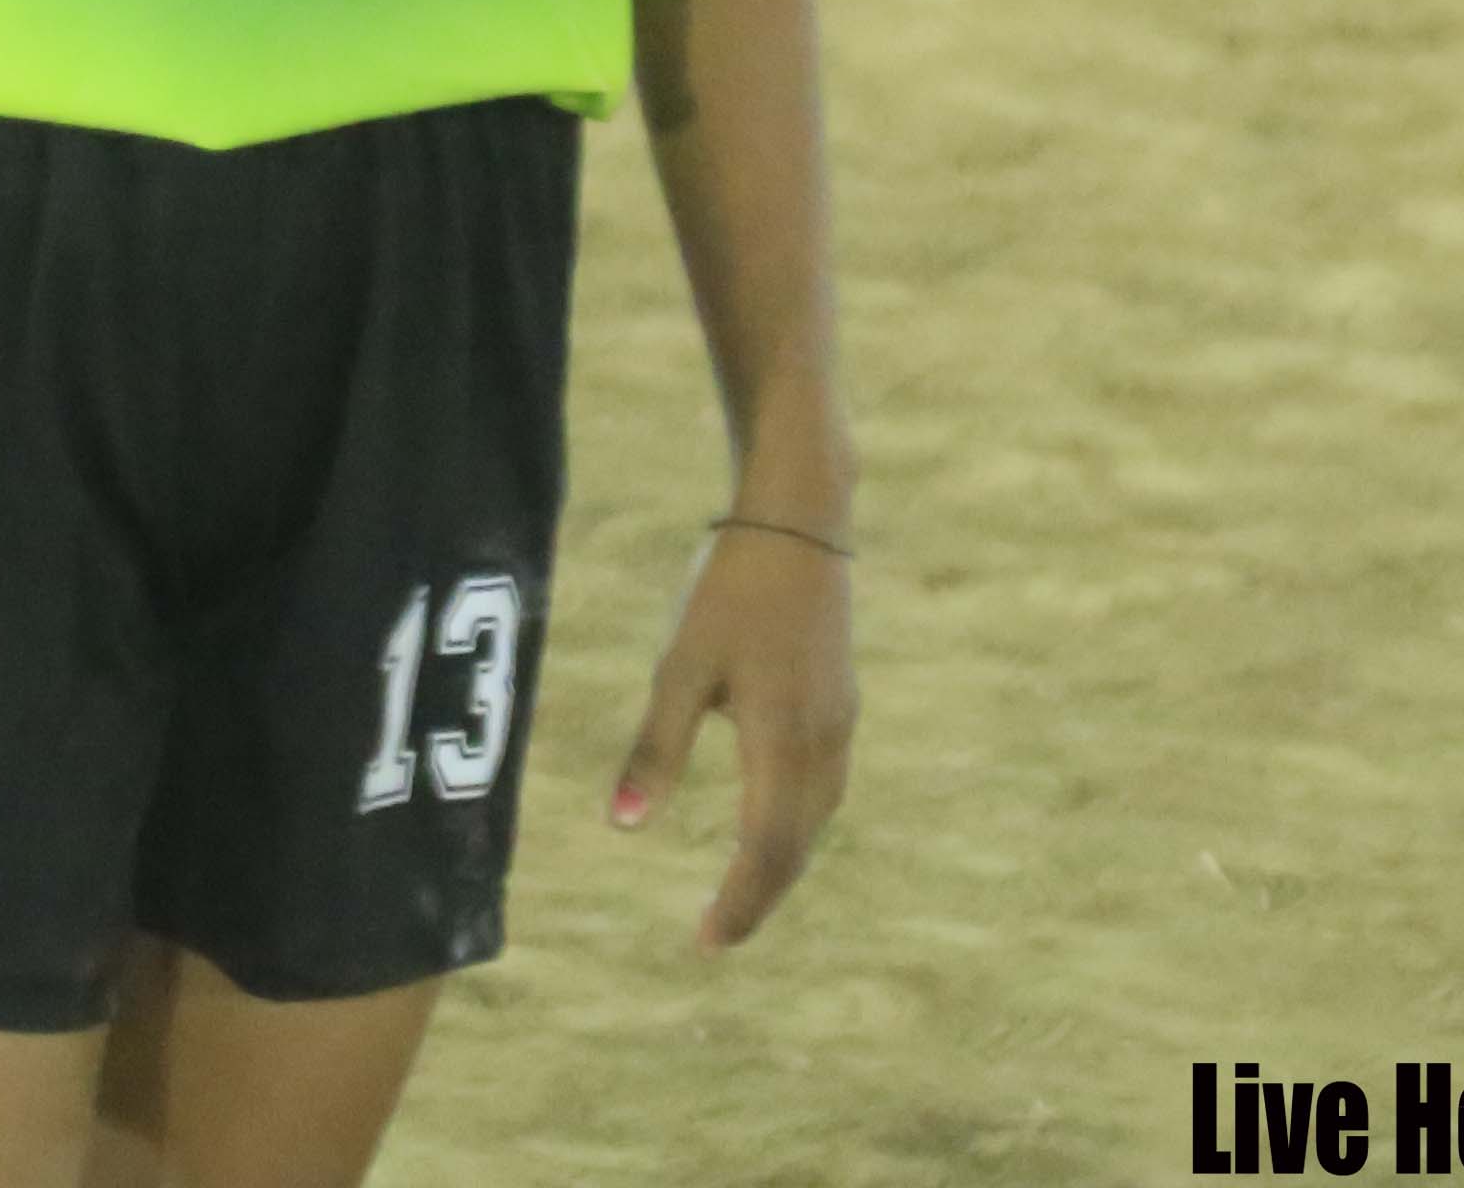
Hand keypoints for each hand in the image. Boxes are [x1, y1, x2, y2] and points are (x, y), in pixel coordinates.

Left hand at [608, 520, 856, 952]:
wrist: (798, 519)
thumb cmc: (729, 586)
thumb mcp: (680, 666)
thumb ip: (655, 748)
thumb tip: (622, 826)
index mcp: (782, 739)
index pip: (766, 848)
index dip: (739, 902)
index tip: (706, 942)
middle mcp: (822, 740)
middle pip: (798, 845)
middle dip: (759, 895)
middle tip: (717, 935)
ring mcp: (839, 720)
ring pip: (817, 817)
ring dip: (781, 861)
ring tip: (741, 891)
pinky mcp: (840, 701)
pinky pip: (824, 786)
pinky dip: (798, 822)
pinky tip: (773, 820)